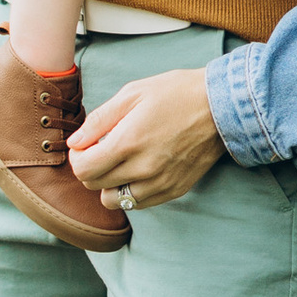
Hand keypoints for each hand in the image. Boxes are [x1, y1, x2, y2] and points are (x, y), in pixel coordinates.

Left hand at [68, 68, 224, 210]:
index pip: (83, 170)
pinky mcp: (174, 190)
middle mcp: (143, 168)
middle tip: (101, 150)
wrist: (222, 107)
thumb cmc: (176, 93)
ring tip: (120, 163)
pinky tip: (138, 170)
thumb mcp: (133, 93)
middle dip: (90, 168)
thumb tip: (74, 142)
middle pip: (95, 186)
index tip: (85, 145)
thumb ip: (99, 120)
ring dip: (109, 184)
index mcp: (129, 142)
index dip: (77, 157)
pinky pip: (138, 204)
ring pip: (114, 201)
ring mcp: (160, 183)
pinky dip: (130, 191)